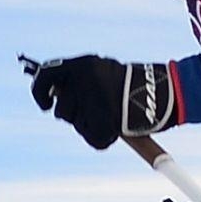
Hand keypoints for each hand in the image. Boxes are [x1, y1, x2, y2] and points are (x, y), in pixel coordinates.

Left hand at [28, 55, 179, 150]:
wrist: (161, 93)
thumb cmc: (129, 82)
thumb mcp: (100, 70)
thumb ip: (77, 79)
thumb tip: (52, 92)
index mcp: (82, 65)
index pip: (45, 76)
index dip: (39, 92)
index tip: (46, 104)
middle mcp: (84, 83)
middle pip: (60, 109)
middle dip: (71, 112)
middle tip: (95, 108)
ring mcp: (93, 105)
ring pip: (76, 123)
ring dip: (87, 123)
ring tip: (110, 115)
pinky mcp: (102, 126)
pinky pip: (91, 136)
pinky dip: (102, 135)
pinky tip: (116, 125)